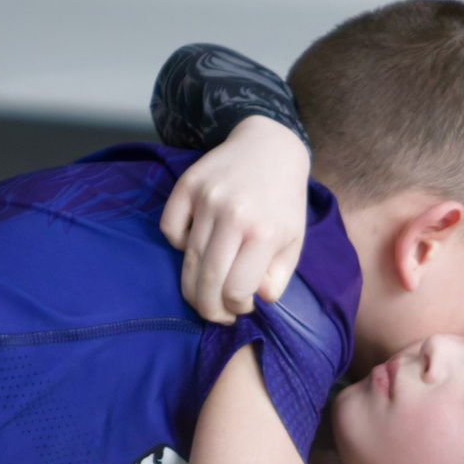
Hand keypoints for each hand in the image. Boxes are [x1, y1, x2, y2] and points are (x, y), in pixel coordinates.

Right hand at [159, 114, 311, 323]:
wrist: (270, 147)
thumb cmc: (283, 202)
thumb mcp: (293, 242)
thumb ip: (278, 278)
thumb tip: (254, 300)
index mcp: (264, 233)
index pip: (236, 290)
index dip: (235, 308)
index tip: (240, 307)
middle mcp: (233, 216)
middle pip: (207, 281)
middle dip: (209, 309)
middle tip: (215, 315)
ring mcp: (207, 199)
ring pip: (187, 259)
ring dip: (192, 286)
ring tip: (203, 294)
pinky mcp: (187, 185)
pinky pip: (170, 230)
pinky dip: (176, 244)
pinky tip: (194, 246)